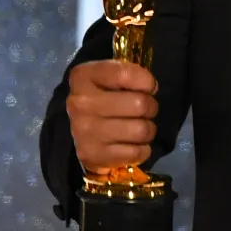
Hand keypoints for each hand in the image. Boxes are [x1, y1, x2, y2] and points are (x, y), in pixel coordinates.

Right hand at [66, 60, 158, 174]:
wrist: (78, 130)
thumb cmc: (102, 97)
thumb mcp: (109, 76)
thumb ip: (129, 74)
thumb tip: (151, 88)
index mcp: (84, 77)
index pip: (125, 74)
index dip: (146, 81)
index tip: (147, 88)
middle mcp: (81, 103)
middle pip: (140, 104)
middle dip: (150, 107)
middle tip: (144, 111)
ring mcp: (85, 131)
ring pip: (141, 130)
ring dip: (148, 130)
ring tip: (139, 128)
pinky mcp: (93, 155)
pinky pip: (136, 153)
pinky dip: (142, 150)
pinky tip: (132, 145)